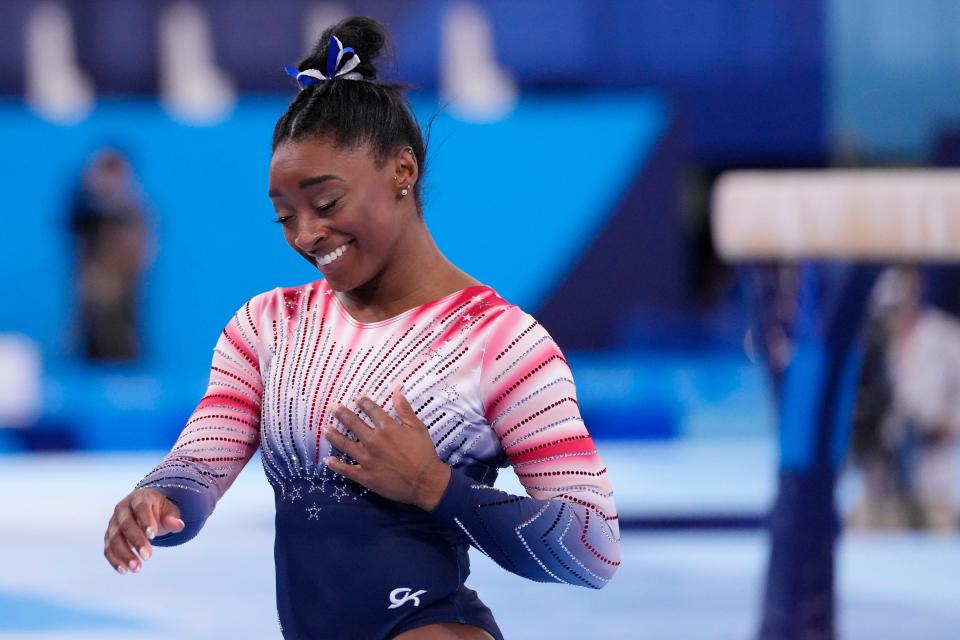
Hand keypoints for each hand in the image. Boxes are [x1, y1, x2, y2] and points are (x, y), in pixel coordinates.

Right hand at [104, 488, 184, 573]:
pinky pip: (108, 549)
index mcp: (138, 498)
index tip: (153, 536)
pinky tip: (124, 570)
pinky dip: (115, 560)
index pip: (140, 508)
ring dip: (124, 554)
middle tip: (148, 556)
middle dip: (136, 541)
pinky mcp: (109, 536)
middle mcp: (122, 509)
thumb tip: (179, 525)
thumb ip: (172, 518)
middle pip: (126, 525)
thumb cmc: (159, 509)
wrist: (145, 509)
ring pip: (114, 539)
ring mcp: (113, 523)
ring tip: (137, 568)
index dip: (145, 521)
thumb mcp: (169, 510)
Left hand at [324, 386, 450, 509]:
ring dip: (333, 435)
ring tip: (324, 429)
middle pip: (353, 423)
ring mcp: (367, 459)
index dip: (363, 402)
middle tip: (333, 408)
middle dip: (341, 414)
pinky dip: (335, 465)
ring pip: (344, 444)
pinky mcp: (365, 476)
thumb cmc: (424, 453)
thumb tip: (397, 389)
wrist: (425, 482)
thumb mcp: (418, 427)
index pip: (371, 410)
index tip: (356, 398)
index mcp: (387, 427)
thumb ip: (404, 409)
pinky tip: (327, 460)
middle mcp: (373, 441)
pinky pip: (346, 469)